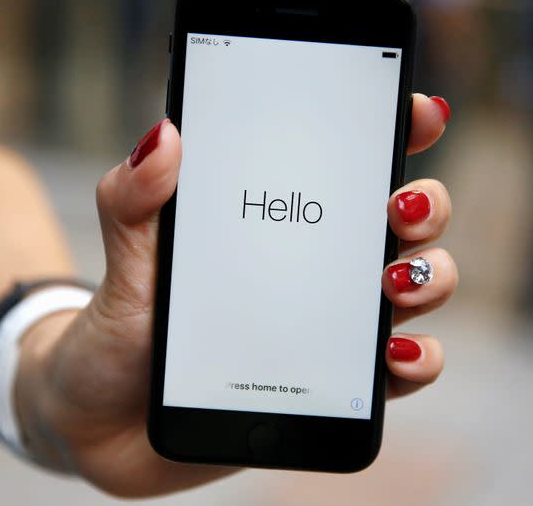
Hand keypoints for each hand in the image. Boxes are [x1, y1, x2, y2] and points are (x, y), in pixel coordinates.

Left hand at [14, 94, 456, 496]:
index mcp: (273, 222)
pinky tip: (395, 356)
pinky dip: (416, 361)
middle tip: (402, 205)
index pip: (346, 163)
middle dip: (425, 203)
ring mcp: (328, 326)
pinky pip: (397, 374)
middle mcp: (314, 267)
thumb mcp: (123, 260)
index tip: (417, 110)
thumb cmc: (119, 329)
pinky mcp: (330, 386)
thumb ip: (134, 198)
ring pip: (415, 290)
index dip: (394, 129)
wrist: (102, 421)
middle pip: (402, 222)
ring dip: (431, 277)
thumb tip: (164, 134)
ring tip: (396, 282)